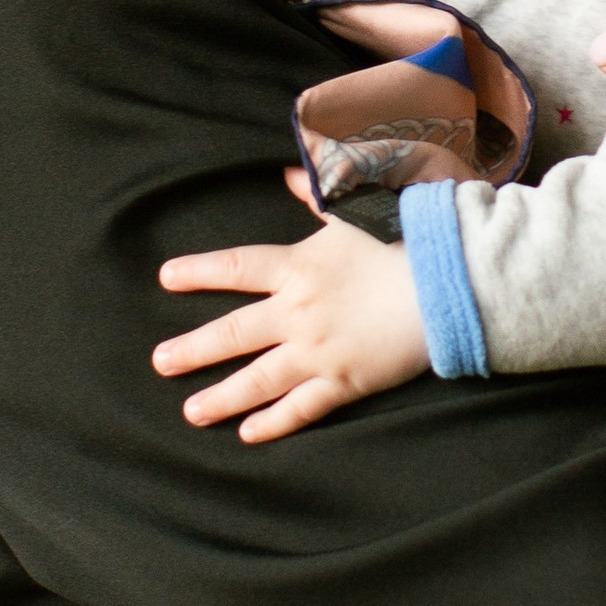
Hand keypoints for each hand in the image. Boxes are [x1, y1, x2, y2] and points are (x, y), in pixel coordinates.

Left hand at [153, 197, 430, 442]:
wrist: (445, 286)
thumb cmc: (401, 244)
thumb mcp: (355, 213)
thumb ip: (317, 196)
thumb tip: (290, 172)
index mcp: (298, 267)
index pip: (237, 268)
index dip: (199, 271)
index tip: (166, 277)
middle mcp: (298, 312)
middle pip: (234, 332)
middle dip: (193, 349)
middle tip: (160, 362)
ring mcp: (317, 351)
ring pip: (257, 379)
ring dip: (221, 397)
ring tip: (191, 411)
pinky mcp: (342, 381)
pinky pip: (300, 408)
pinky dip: (273, 423)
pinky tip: (248, 433)